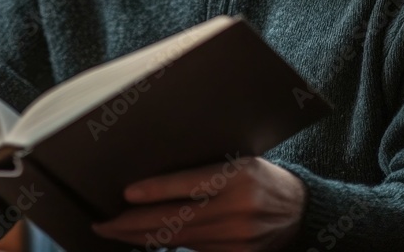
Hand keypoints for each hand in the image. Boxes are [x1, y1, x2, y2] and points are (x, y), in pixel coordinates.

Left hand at [91, 156, 307, 250]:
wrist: (300, 211)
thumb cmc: (262, 176)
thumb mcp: (239, 161)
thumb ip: (206, 172)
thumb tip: (157, 179)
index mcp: (238, 176)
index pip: (187, 185)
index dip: (154, 191)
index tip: (125, 195)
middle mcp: (237, 210)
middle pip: (175, 220)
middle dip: (133, 224)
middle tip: (103, 224)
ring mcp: (237, 240)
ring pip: (179, 240)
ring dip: (144, 238)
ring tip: (117, 231)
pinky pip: (194, 251)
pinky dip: (169, 245)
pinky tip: (147, 240)